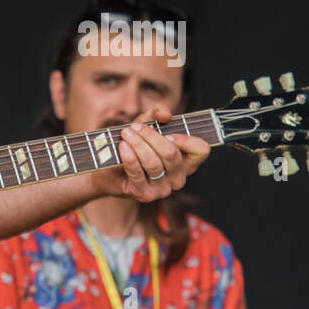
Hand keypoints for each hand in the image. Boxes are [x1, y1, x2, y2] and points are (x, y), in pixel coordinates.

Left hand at [93, 106, 209, 202]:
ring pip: (153, 163)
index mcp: (186, 161)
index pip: (201, 150)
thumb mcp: (146, 123)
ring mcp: (163, 189)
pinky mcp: (144, 195)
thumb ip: (157, 113)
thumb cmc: (134, 144)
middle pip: (172, 154)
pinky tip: (123, 146)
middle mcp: (179, 178)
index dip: (186, 140)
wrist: (108, 168)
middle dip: (151, 137)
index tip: (168, 133)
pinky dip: (129, 157)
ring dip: (137, 144)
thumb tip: (166, 115)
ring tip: (126, 134)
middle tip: (135, 127)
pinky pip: (138, 173)